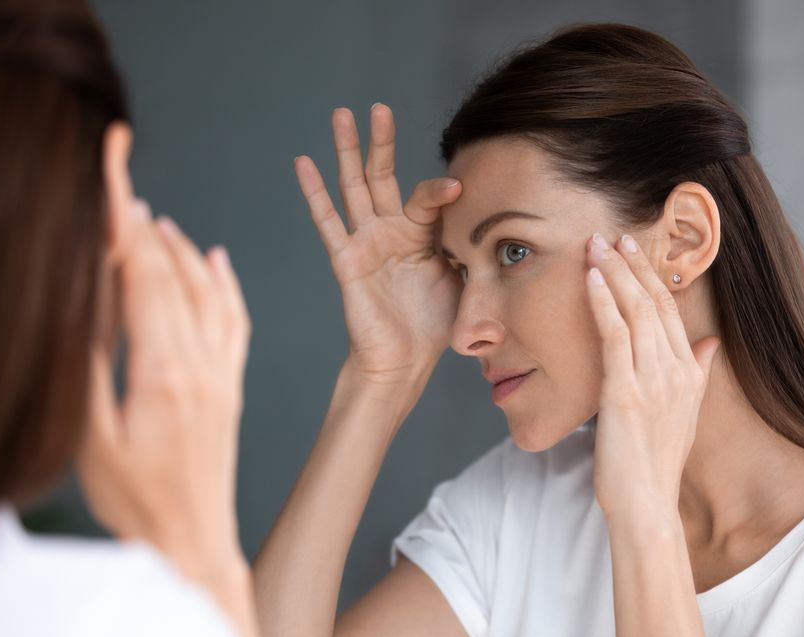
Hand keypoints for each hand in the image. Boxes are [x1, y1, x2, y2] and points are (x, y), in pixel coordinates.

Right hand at [78, 198, 250, 580]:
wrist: (192, 541)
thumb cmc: (136, 502)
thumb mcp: (93, 440)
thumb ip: (90, 370)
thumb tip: (84, 306)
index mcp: (162, 373)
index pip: (142, 279)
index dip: (125, 226)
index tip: (113, 183)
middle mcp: (200, 365)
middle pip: (173, 277)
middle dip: (144, 227)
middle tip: (124, 187)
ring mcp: (222, 375)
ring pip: (209, 294)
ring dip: (183, 251)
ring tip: (156, 221)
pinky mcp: (231, 387)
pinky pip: (236, 323)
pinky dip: (226, 286)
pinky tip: (217, 262)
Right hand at [295, 104, 462, 385]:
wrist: (405, 360)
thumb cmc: (435, 324)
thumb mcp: (465, 279)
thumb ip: (471, 247)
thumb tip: (499, 225)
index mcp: (422, 234)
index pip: (427, 197)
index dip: (441, 191)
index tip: (460, 188)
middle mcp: (392, 231)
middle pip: (383, 176)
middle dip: (381, 141)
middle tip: (378, 107)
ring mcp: (367, 242)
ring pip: (354, 187)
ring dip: (346, 151)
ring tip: (340, 114)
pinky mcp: (347, 259)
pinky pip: (328, 222)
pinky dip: (314, 193)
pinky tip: (304, 162)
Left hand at [585, 232, 719, 518]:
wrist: (647, 503)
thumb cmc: (657, 461)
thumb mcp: (686, 413)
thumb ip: (699, 372)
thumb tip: (711, 342)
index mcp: (689, 373)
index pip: (669, 311)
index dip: (650, 276)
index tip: (633, 250)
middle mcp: (675, 370)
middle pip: (653, 303)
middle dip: (631, 265)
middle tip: (611, 235)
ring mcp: (651, 380)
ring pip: (634, 311)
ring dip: (613, 273)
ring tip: (595, 245)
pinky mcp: (624, 392)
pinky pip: (614, 336)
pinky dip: (602, 302)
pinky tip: (590, 279)